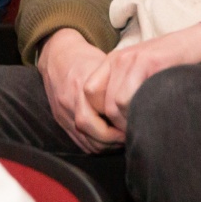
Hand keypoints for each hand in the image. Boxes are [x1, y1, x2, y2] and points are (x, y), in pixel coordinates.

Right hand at [35, 29, 122, 151]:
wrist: (56, 55)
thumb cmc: (86, 60)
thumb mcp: (106, 64)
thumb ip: (120, 84)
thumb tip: (144, 100)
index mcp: (83, 88)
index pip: (103, 119)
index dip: (121, 129)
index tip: (134, 126)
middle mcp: (71, 102)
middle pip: (94, 134)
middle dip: (114, 140)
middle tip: (130, 135)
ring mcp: (63, 113)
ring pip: (87, 142)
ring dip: (106, 146)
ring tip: (120, 139)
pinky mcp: (59, 119)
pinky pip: (78, 141)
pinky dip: (94, 144)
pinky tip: (106, 140)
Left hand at [95, 22, 200, 132]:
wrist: (197, 41)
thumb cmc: (171, 64)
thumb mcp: (141, 74)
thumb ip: (125, 90)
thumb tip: (114, 124)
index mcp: (112, 62)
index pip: (89, 92)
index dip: (99, 113)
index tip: (116, 126)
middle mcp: (118, 59)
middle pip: (100, 102)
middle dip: (115, 124)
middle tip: (132, 133)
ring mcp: (132, 60)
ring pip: (115, 104)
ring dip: (128, 122)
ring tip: (142, 126)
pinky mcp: (149, 63)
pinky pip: (132, 97)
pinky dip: (139, 113)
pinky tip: (151, 116)